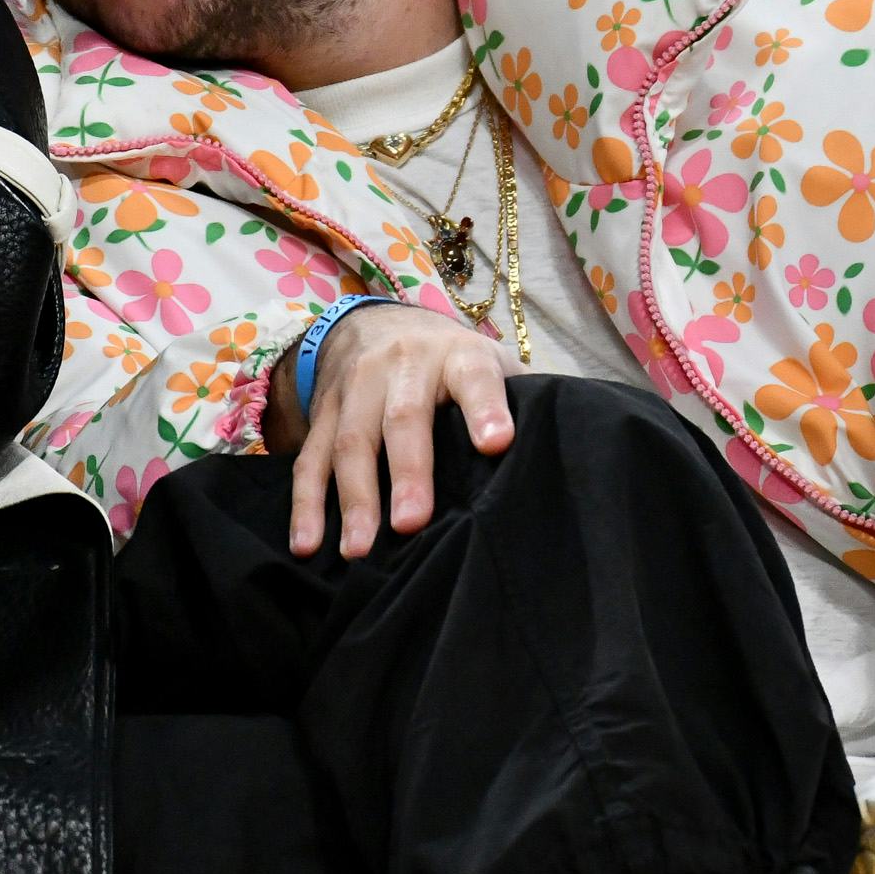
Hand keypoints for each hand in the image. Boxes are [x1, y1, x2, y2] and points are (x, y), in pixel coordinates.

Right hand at [268, 305, 516, 558]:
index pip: (476, 378)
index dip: (485, 409)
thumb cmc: (452, 364)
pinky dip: (306, 506)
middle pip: (402, 418)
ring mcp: (356, 389)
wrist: (376, 324)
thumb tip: (568, 450)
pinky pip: (311, 461)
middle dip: (407, 472)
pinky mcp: (323, 414)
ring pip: (351, 443)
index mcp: (458, 357)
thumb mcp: (489, 364)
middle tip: (411, 522)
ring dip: (353, 499)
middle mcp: (402, 366)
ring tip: (360, 549)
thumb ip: (518, 401)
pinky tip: (308, 546)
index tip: (497, 443)